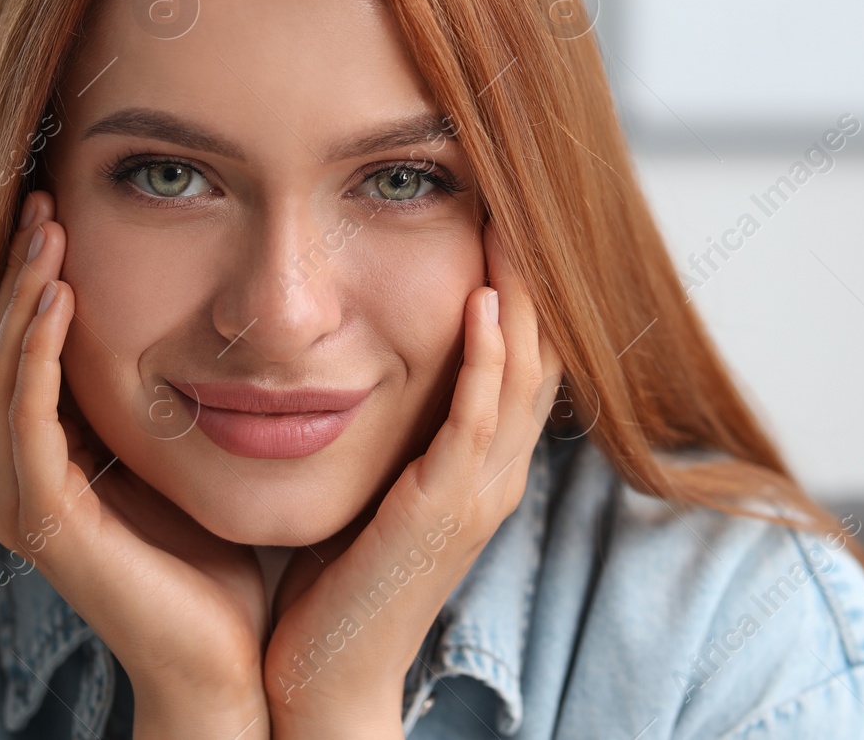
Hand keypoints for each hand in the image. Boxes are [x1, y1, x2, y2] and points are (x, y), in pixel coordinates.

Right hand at [0, 191, 270, 738]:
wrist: (232, 664)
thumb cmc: (223, 562)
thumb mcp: (195, 453)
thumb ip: (179, 394)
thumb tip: (209, 318)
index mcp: (56, 462)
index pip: (31, 351)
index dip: (39, 279)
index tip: (62, 208)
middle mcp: (27, 478)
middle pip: (6, 351)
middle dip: (21, 271)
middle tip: (41, 198)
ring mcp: (28, 502)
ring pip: (5, 374)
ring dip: (21, 297)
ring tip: (45, 228)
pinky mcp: (45, 524)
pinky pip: (26, 421)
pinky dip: (34, 355)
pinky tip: (55, 298)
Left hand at [261, 223, 563, 737]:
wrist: (320, 675)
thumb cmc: (330, 575)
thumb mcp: (368, 478)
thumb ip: (381, 421)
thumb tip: (349, 351)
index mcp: (478, 462)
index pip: (522, 351)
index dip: (523, 278)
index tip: (501, 203)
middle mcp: (494, 472)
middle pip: (542, 348)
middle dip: (536, 267)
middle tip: (522, 187)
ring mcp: (478, 493)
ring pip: (524, 373)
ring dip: (522, 293)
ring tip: (512, 217)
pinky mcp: (445, 512)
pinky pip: (476, 422)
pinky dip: (486, 359)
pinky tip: (480, 302)